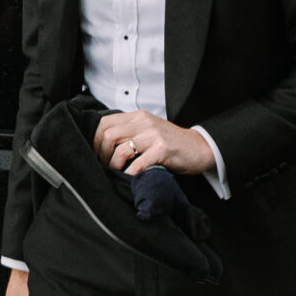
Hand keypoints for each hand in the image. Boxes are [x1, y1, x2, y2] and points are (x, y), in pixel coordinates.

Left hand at [92, 109, 213, 177]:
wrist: (200, 147)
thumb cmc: (170, 143)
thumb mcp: (147, 130)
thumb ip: (129, 132)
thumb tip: (101, 145)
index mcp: (138, 116)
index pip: (105, 122)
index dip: (95, 140)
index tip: (95, 154)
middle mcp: (144, 122)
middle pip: (108, 135)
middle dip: (101, 154)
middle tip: (104, 166)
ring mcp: (154, 135)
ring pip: (121, 150)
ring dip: (114, 166)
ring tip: (116, 173)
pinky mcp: (163, 149)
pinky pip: (138, 164)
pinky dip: (130, 174)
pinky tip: (129, 179)